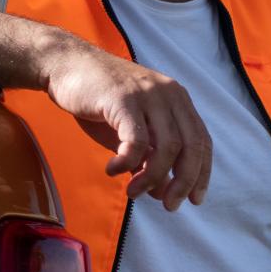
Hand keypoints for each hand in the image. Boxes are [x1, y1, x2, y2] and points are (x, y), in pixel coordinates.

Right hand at [39, 34, 212, 210]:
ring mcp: (149, 94)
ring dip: (152, 177)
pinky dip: (127, 162)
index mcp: (178, 100)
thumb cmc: (100, 101)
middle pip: (191, 146)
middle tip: (169, 206)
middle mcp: (170, 95)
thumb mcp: (130, 132)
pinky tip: (112, 170)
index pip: (202, 141)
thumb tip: (162, 194)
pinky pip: (136, 140)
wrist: (68, 65)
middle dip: (183, 181)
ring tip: (133, 193)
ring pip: (167, 146)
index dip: (202, 173)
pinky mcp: (124, 98)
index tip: (195, 200)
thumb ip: (148, 159)